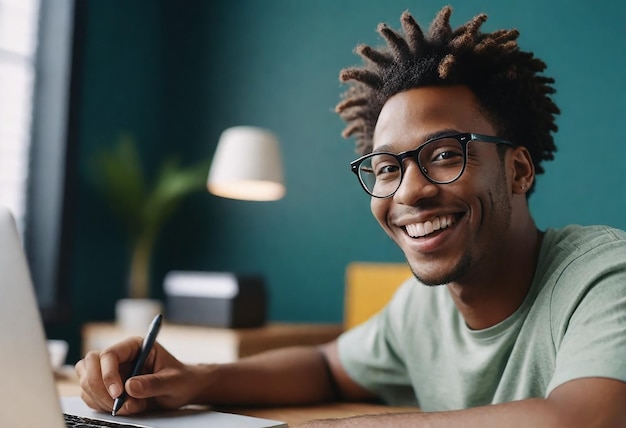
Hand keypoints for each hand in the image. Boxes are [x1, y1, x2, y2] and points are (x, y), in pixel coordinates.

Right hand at [75, 337, 208, 414]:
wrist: (182, 390)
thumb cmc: (180, 380)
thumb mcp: (173, 382)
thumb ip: (153, 383)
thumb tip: (129, 387)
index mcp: (135, 346)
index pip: (109, 354)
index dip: (108, 374)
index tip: (118, 394)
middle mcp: (120, 356)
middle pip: (90, 364)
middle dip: (99, 388)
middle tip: (118, 405)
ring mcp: (110, 371)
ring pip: (87, 381)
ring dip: (101, 399)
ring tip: (131, 406)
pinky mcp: (107, 386)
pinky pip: (90, 395)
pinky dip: (101, 405)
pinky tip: (125, 408)